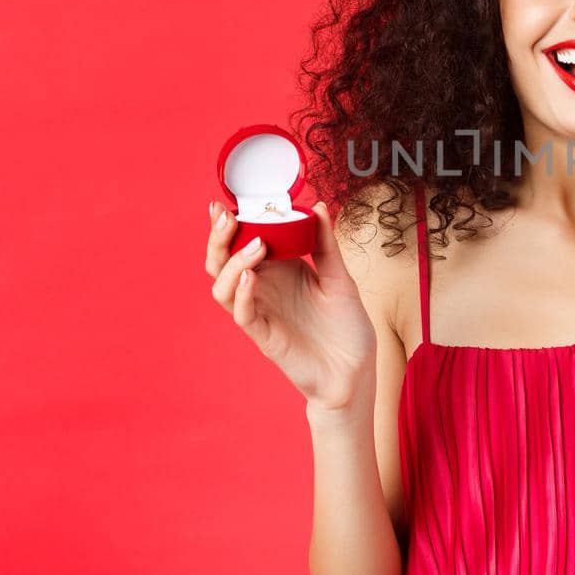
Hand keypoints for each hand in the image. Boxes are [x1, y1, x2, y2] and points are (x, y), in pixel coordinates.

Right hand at [205, 200, 377, 411]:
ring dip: (232, 264)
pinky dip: (241, 295)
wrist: (355, 370)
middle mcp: (262, 289)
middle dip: (219, 239)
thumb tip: (318, 206)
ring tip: (256, 246)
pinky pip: (242, 315)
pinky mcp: (264, 337)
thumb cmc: (346, 326)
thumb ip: (325, 244)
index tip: (223, 204)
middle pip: (221, 263)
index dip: (227, 225)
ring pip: (223, 288)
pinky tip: (251, 278)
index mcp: (276, 271)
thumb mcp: (340, 278)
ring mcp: (260, 313)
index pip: (241, 244)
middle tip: (227, 217)